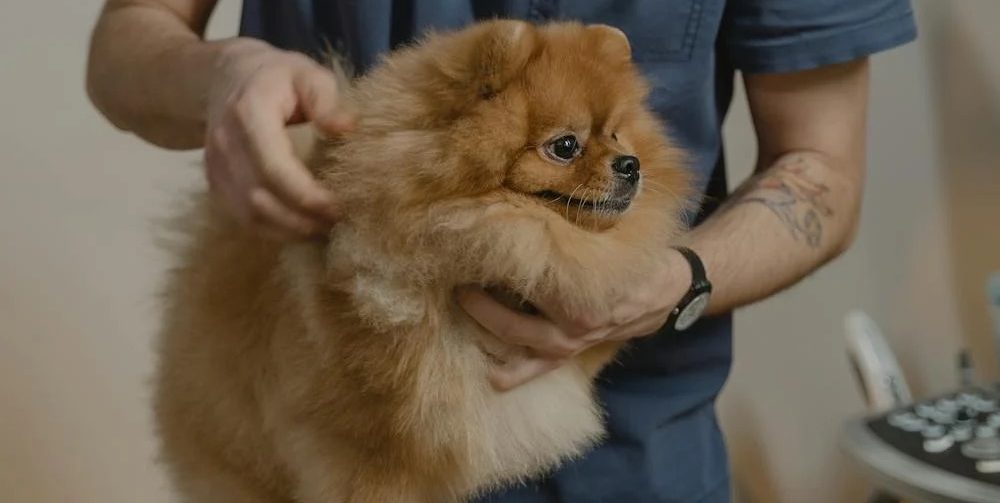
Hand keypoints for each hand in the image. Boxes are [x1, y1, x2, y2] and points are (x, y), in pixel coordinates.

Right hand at [204, 39, 354, 239]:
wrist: (225, 76)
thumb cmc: (276, 77)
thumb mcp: (307, 73)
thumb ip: (326, 99)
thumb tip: (346, 127)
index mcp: (249, 114)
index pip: (274, 168)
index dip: (307, 196)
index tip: (340, 207)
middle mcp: (225, 143)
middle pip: (260, 199)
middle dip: (301, 219)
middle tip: (338, 223)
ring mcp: (215, 166)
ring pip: (249, 215)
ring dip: (288, 229)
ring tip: (323, 229)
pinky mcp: (215, 182)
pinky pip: (242, 217)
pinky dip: (273, 229)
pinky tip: (302, 227)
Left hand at [456, 248, 692, 389]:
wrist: (665, 289)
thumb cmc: (631, 256)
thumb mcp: (605, 235)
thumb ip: (568, 228)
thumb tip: (522, 199)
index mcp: (579, 296)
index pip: (523, 284)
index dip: (491, 268)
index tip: (465, 247)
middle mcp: (572, 327)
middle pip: (508, 323)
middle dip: (476, 304)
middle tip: (455, 281)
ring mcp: (569, 346)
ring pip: (515, 350)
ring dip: (484, 336)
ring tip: (460, 313)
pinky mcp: (569, 355)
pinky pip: (533, 370)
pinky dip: (509, 371)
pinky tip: (486, 370)